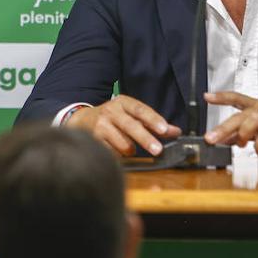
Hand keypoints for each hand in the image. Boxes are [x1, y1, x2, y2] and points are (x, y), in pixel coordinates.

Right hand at [65, 95, 181, 156]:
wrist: (82, 120)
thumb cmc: (113, 118)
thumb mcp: (132, 115)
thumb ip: (153, 123)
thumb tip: (176, 131)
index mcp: (122, 102)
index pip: (140, 109)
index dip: (152, 119)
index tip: (164, 129)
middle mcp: (110, 111)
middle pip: (131, 126)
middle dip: (145, 138)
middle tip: (158, 150)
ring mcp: (100, 125)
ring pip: (123, 143)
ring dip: (131, 150)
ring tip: (129, 147)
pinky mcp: (93, 140)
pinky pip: (113, 153)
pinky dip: (119, 155)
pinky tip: (116, 149)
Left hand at [203, 92, 257, 154]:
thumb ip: (245, 132)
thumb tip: (226, 139)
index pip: (236, 98)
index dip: (221, 96)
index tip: (206, 96)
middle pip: (239, 115)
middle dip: (222, 128)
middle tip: (210, 138)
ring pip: (251, 122)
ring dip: (242, 135)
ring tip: (240, 144)